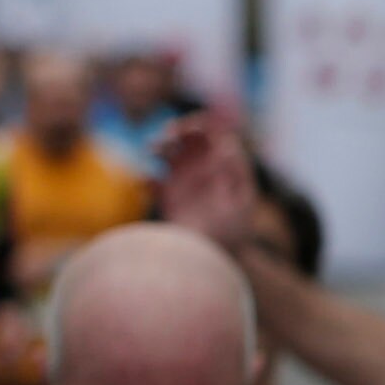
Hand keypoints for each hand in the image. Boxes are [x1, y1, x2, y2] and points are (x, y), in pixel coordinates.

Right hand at [157, 113, 259, 252]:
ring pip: (168, 151)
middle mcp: (206, 169)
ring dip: (158, 146)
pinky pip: (151, 179)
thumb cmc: (232, 234)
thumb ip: (233, 172)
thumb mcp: (239, 203)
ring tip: (153, 151)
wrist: (212, 259)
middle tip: (170, 135)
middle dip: (177, 130)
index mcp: (227, 167)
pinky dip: (146, 179)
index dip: (205, 125)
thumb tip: (228, 143)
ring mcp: (185, 180)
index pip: (217, 135)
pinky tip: (146, 184)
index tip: (193, 127)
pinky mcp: (167, 195)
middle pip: (189, 137)